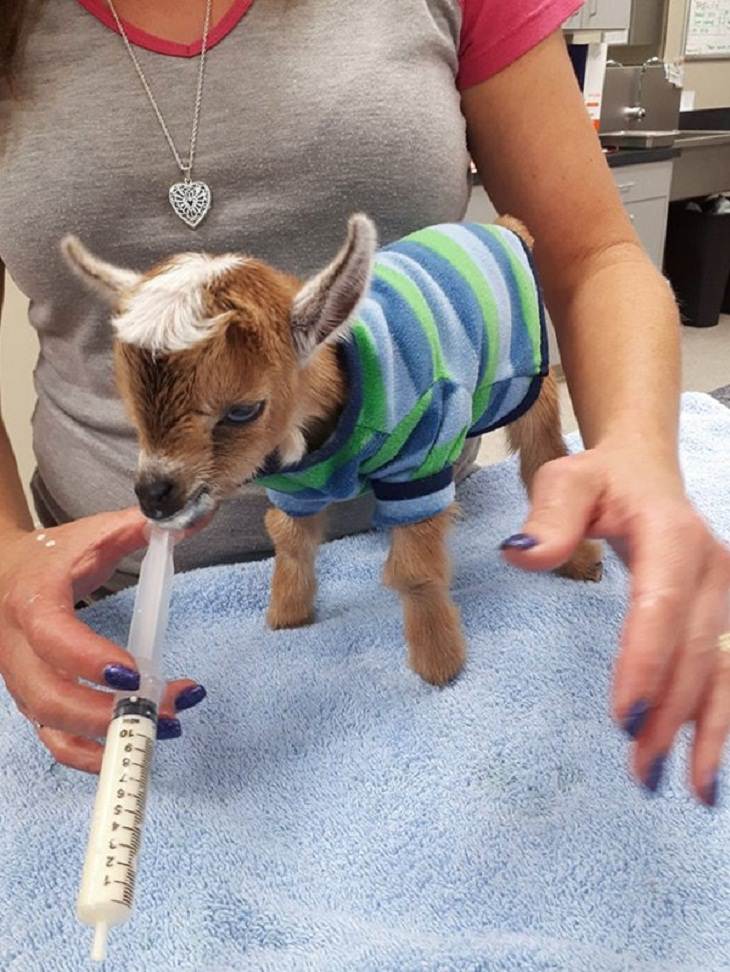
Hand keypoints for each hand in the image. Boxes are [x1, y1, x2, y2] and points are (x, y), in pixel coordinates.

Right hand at [0, 509, 205, 772]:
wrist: (4, 572)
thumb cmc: (55, 554)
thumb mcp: (95, 533)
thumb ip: (141, 528)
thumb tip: (194, 518)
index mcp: (31, 600)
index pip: (51, 636)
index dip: (88, 659)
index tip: (135, 671)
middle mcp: (16, 646)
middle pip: (48, 696)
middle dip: (108, 712)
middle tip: (167, 710)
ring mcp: (20, 678)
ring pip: (50, 724)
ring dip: (107, 737)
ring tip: (166, 727)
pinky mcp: (31, 698)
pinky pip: (54, 738)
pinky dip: (92, 752)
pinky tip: (136, 744)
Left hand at [500, 441, 729, 805]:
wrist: (646, 473)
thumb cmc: (599, 481)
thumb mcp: (565, 482)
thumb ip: (547, 516)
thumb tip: (520, 555)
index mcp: (672, 536)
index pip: (661, 606)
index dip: (646, 662)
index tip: (624, 717)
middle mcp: (712, 568)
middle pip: (695, 650)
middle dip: (670, 714)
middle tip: (640, 770)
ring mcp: (727, 594)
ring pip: (723, 670)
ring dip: (705, 731)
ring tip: (683, 787)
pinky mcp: (728, 615)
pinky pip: (728, 672)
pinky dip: (721, 719)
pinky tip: (707, 765)